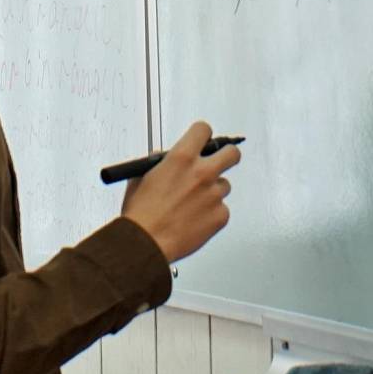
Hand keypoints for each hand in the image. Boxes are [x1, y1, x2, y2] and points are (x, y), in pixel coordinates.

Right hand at [121, 120, 239, 262]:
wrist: (145, 243)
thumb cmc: (141, 214)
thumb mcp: (141, 177)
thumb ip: (158, 163)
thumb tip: (165, 158)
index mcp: (181, 158)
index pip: (204, 130)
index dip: (202, 135)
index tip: (203, 141)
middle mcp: (202, 172)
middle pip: (232, 153)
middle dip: (227, 155)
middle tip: (220, 162)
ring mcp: (214, 194)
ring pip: (224, 186)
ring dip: (213, 192)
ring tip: (192, 205)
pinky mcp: (221, 215)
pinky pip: (222, 209)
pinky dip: (212, 214)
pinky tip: (195, 220)